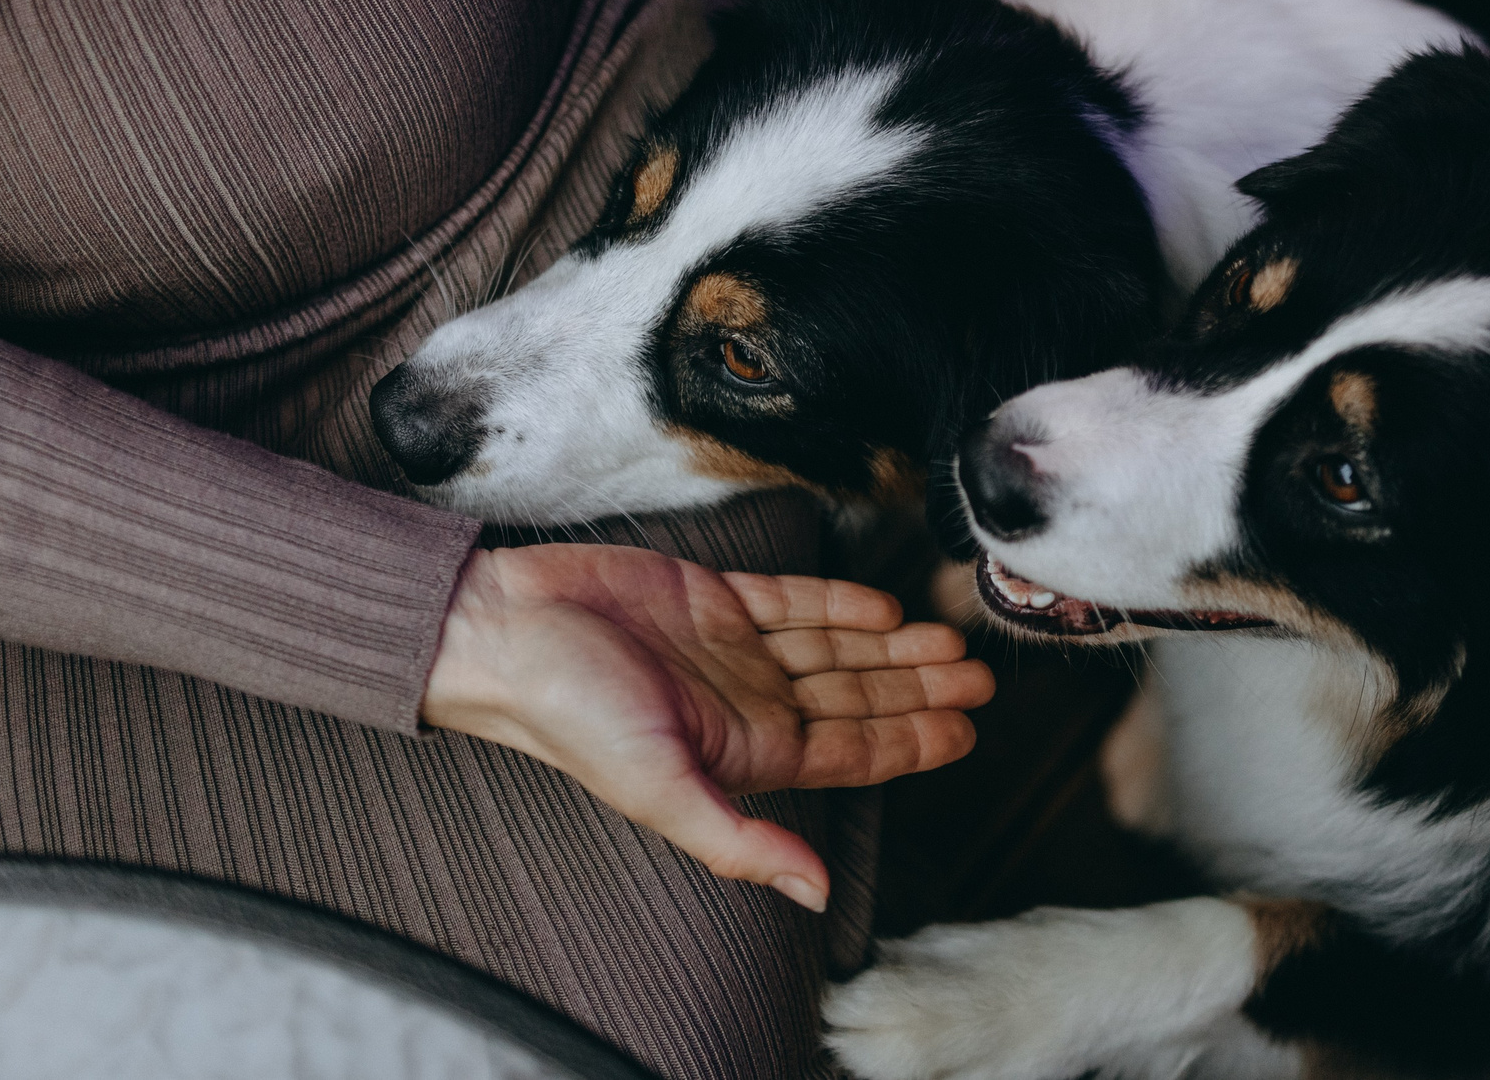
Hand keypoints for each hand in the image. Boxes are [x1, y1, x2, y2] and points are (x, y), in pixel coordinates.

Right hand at [422, 544, 990, 910]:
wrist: (503, 630)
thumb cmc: (567, 716)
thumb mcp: (660, 790)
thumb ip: (740, 841)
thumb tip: (815, 895)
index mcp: (742, 753)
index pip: (849, 753)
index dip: (910, 743)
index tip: (968, 730)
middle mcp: (746, 702)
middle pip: (855, 698)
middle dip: (921, 690)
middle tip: (985, 675)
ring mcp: (731, 648)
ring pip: (834, 648)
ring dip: (894, 646)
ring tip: (953, 637)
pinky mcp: (710, 594)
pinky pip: (790, 599)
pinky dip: (838, 602)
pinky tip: (883, 605)